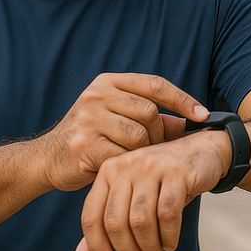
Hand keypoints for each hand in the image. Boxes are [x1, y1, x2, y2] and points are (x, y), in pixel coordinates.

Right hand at [35, 73, 209, 191]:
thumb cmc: (91, 139)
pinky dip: (128, 164)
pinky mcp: (84, 144)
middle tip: (153, 150)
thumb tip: (192, 121)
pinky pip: (123, 155)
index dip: (182, 99)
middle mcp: (97, 95)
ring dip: (143, 151)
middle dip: (159, 134)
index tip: (203, 114)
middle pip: (149, 112)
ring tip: (134, 159)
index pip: (155, 84)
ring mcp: (88, 118)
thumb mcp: (117, 118)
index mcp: (108, 83)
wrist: (47, 159)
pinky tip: (119, 167)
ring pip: (139, 135)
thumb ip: (151, 118)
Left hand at [73, 128, 231, 250]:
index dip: (98, 250)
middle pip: (115, 221)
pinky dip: (169, 236)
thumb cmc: (163, 182)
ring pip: (141, 220)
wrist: (202, 152)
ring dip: (149, 247)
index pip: (91, 216)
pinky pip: (168, 214)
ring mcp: (150, 166)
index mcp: (108, 171)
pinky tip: (171, 244)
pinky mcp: (176, 172)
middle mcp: (125, 165)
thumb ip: (106, 226)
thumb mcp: (133, 200)